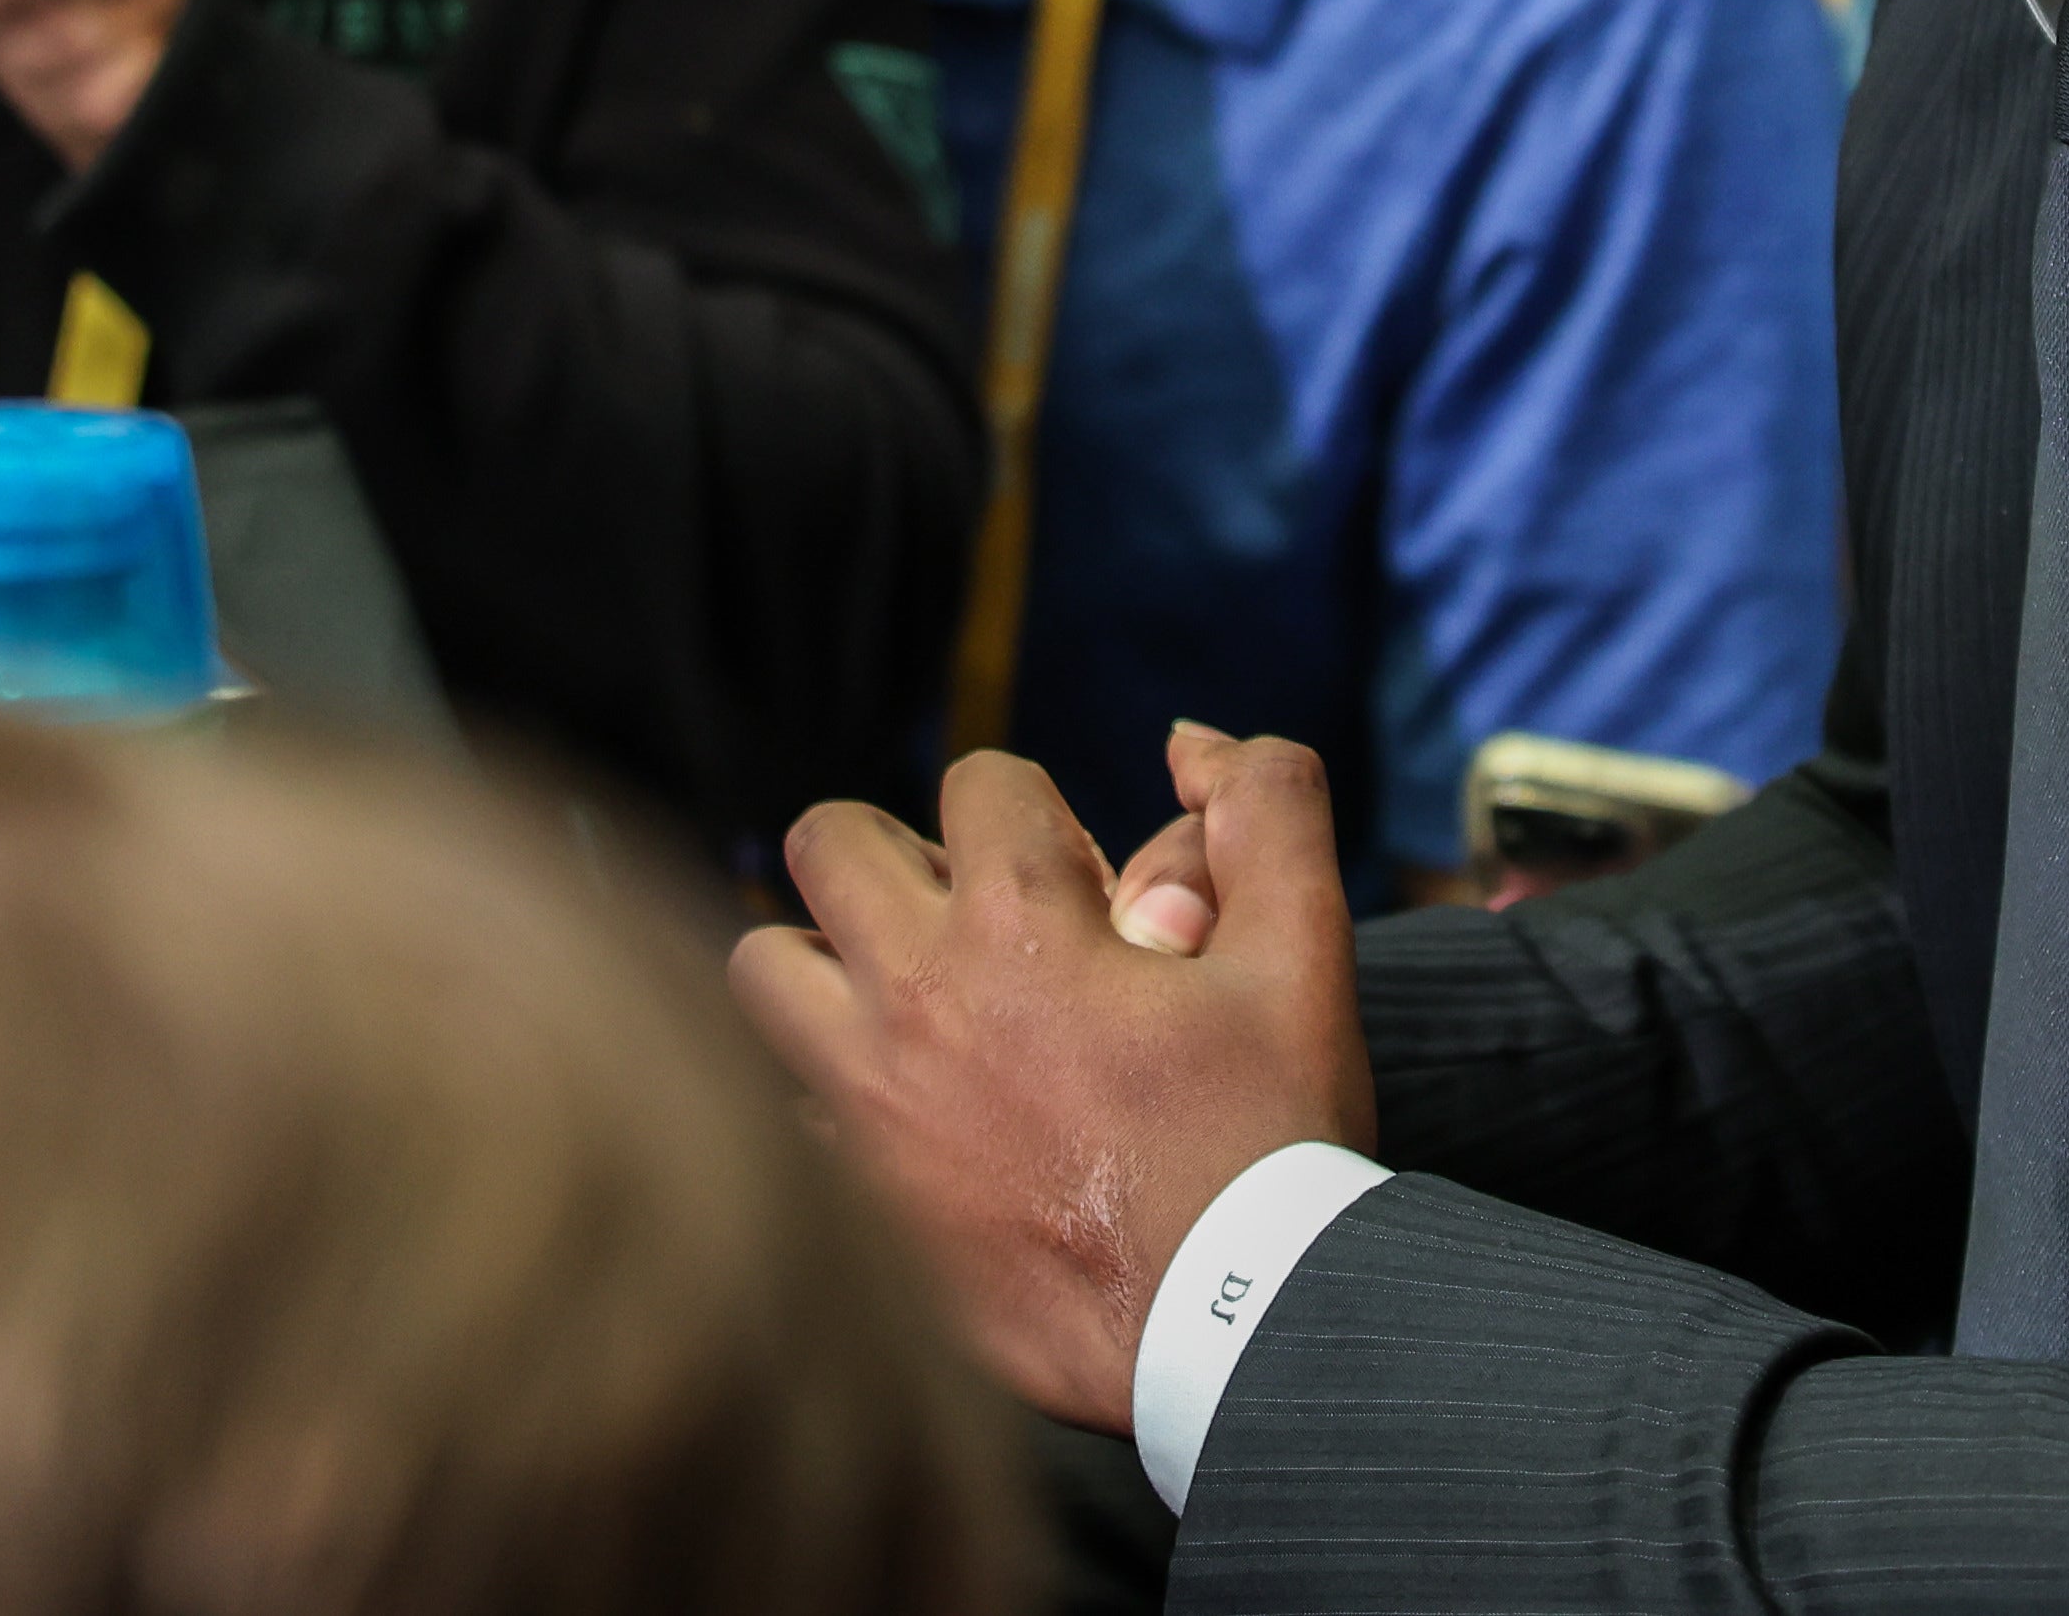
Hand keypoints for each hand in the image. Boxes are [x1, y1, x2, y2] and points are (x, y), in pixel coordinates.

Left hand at [730, 729, 1372, 1432]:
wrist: (1232, 1327)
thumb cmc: (1269, 1139)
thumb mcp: (1306, 953)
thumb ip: (1266, 809)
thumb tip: (1189, 743)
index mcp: (1020, 924)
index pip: (978, 779)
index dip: (1041, 815)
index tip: (1085, 888)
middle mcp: (915, 997)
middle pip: (824, 844)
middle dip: (899, 852)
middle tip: (973, 913)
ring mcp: (867, 1105)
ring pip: (762, 970)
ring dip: (828, 960)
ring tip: (910, 996)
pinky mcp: (854, 1198)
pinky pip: (788, 1103)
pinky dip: (834, 1090)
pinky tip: (918, 1117)